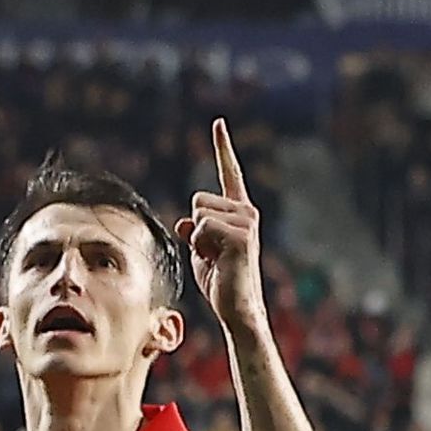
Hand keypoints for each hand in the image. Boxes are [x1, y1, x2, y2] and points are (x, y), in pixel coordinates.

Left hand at [176, 119, 265, 335]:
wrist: (236, 308)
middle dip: (195, 228)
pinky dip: (201, 246)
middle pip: (198, 199)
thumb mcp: (201, 250)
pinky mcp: (240, 234)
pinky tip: (217, 261)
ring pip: (198, 213)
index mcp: (238, 211)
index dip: (223, 147)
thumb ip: (194, 230)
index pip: (229, 173)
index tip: (218, 123)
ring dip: (198, 239)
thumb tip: (184, 223)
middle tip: (211, 253)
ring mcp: (246, 221)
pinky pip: (202, 227)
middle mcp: (246, 211)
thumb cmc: (220, 281)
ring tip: (216, 258)